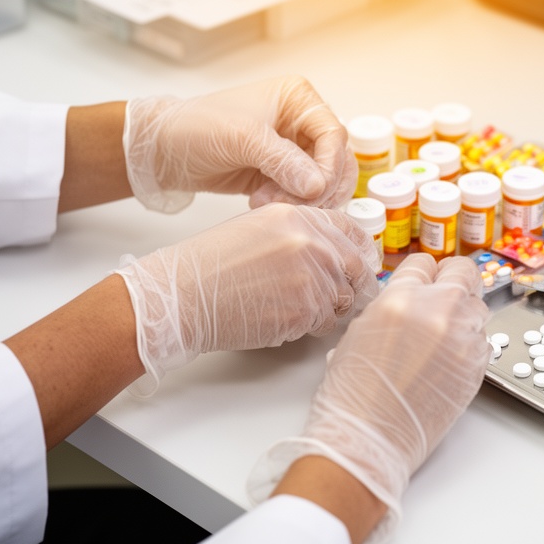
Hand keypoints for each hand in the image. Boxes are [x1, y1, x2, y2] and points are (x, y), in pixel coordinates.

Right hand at [114, 203, 378, 394]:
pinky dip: (310, 326)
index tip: (360, 264)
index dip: (359, 251)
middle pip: (356, 268)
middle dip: (352, 284)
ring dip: (328, 308)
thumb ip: (300, 233)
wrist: (183, 295)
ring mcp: (310, 278)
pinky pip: (324, 323)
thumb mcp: (259, 227)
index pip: (352, 231)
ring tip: (293, 306)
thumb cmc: (211, 264)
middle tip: (341, 296)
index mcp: (299, 217)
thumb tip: (333, 252)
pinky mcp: (304, 312)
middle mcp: (310, 244)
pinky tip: (282, 319)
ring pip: (342, 300)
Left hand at [124, 76, 355, 212]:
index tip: (314, 189)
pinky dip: (291, 204)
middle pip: (336, 161)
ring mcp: (293, 150)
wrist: (164, 152)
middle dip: (318, 187)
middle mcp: (301, 122)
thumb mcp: (241, 138)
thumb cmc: (196, 128)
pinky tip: (261, 203)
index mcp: (298, 98)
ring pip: (323, 181)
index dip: (329, 165)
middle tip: (291, 203)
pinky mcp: (282, 174)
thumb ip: (282, 160)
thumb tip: (317, 185)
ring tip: (267, 202)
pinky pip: (303, 194)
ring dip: (303, 199)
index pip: (333, 134)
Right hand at [248, 254, 491, 543]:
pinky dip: (470, 344)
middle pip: (464, 272)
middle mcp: (438, 311)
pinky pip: (483, 341)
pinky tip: (448, 361)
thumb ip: (391, 305)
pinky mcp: (478, 366)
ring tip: (444, 335)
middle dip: (455, 280)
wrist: (369, 438)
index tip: (424, 282)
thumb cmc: (354, 392)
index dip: (423, 273)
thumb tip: (410, 297)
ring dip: (465, 314)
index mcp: (401, 298)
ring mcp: (463, 339)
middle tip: (445, 295)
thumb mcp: (360, 331)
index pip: (424, 262)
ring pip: (479, 306)